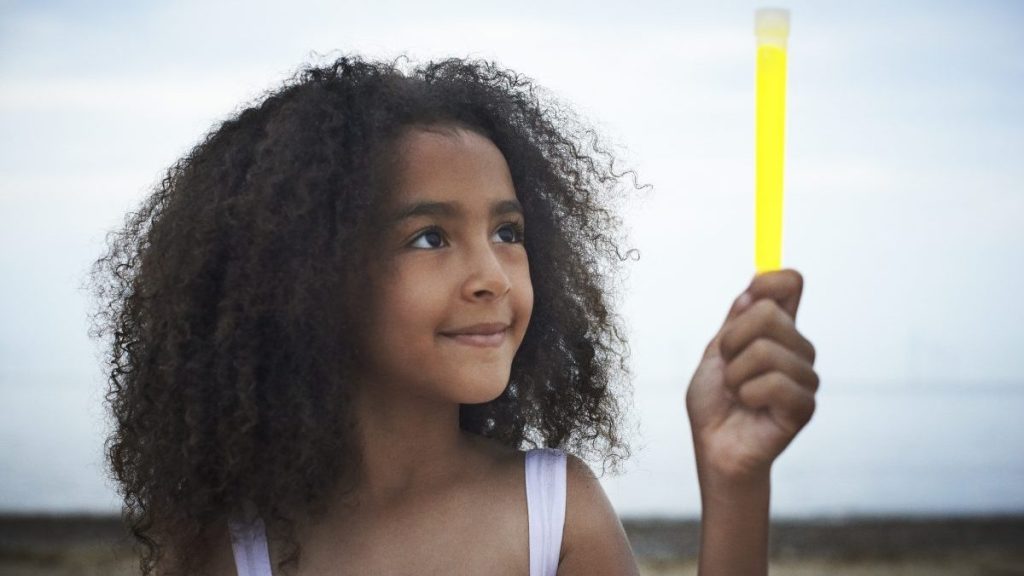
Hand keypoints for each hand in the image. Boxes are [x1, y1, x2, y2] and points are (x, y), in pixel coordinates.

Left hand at [686, 269, 818, 486]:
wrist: (715, 447)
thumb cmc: (715, 402)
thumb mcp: (716, 353)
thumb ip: (736, 321)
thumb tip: (757, 282)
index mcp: (777, 330)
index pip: (791, 283)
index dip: (770, 281)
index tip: (749, 296)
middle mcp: (797, 348)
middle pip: (768, 313)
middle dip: (731, 341)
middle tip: (727, 368)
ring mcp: (805, 376)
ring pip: (765, 350)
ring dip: (735, 374)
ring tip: (737, 393)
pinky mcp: (805, 406)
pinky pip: (773, 383)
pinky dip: (747, 394)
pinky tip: (749, 406)